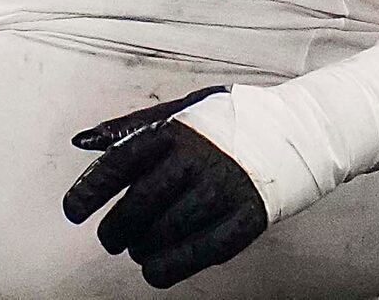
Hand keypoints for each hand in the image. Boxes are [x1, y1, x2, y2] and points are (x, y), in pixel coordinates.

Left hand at [63, 89, 270, 288]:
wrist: (302, 130)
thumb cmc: (235, 122)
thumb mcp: (186, 110)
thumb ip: (133, 126)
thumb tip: (82, 140)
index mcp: (178, 132)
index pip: (117, 166)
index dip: (88, 193)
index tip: (75, 212)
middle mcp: (199, 160)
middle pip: (135, 209)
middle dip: (114, 231)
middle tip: (115, 237)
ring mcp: (225, 190)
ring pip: (161, 236)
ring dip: (141, 249)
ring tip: (143, 245)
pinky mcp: (247, 218)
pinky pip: (195, 255)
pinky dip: (167, 268)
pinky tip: (158, 267)